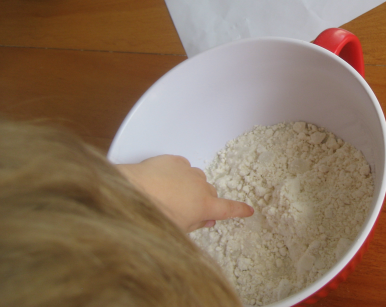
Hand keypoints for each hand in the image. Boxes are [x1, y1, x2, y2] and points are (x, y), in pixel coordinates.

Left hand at [117, 155, 253, 232]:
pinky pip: (181, 167)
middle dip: (201, 200)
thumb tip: (206, 220)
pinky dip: (177, 174)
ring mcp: (188, 171)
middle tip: (184, 210)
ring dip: (189, 186)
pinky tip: (162, 182)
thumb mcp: (177, 230)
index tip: (249, 210)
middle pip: (209, 192)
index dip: (240, 210)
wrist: (131, 192)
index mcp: (204, 206)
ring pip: (195, 179)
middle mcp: (200, 186)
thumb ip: (195, 225)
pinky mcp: (174, 160)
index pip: (228, 209)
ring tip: (168, 195)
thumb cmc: (154, 216)